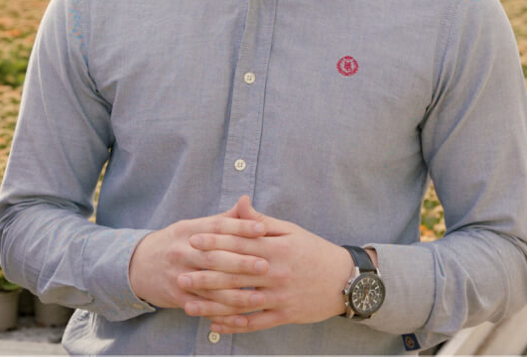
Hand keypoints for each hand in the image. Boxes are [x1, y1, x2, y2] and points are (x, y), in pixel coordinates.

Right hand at [127, 196, 269, 313]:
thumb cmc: (175, 243)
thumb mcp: (193, 227)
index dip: (240, 227)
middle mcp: (182, 251)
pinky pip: (203, 307)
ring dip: (236, 294)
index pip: (217, 227)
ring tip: (259, 297)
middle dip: (241, 262)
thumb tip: (247, 201)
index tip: (262, 229)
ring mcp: (179, 275)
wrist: (137, 265)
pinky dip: (223, 315)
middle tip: (266, 265)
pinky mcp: (177, 296)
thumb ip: (223, 219)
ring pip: (210, 286)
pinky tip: (242, 319)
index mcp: (189, 231)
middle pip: (214, 257)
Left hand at [179, 197, 353, 332]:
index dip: (214, 241)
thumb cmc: (314, 251)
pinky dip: (234, 325)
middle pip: (235, 274)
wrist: (346, 280)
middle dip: (205, 276)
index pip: (239, 243)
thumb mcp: (290, 230)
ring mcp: (280, 295)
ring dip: (213, 305)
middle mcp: (276, 272)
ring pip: (241, 302)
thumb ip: (260, 221)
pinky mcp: (285, 314)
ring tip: (189, 305)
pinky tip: (214, 325)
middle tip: (180, 276)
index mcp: (276, 248)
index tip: (192, 241)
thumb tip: (240, 202)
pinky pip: (255, 322)